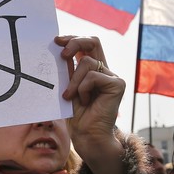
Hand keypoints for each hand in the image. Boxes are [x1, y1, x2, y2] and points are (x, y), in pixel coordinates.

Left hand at [55, 35, 124, 158]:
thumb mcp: (68, 86)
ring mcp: (113, 76)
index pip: (87, 44)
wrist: (87, 134)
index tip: (56, 41)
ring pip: (88, 63)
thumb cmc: (77, 114)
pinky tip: (85, 101)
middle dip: (75, 43)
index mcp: (94, 68)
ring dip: (74, 80)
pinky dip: (83, 88)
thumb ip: (67, 69)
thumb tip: (58, 48)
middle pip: (93, 41)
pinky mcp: (117, 84)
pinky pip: (93, 76)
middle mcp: (105, 70)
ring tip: (71, 96)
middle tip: (61, 54)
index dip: (73, 39)